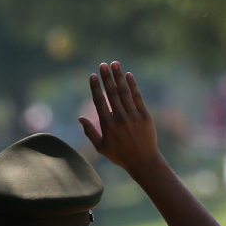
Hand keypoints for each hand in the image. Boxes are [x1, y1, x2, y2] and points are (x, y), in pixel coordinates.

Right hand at [78, 61, 163, 175]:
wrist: (143, 161)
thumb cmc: (120, 155)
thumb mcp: (101, 147)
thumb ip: (90, 132)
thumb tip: (80, 118)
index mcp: (107, 126)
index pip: (99, 102)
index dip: (95, 87)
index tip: (92, 76)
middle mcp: (120, 118)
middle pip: (112, 93)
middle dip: (107, 77)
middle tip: (102, 65)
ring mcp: (133, 116)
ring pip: (124, 92)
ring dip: (119, 77)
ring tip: (114, 64)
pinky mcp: (145, 116)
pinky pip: (137, 97)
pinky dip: (133, 85)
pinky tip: (128, 75)